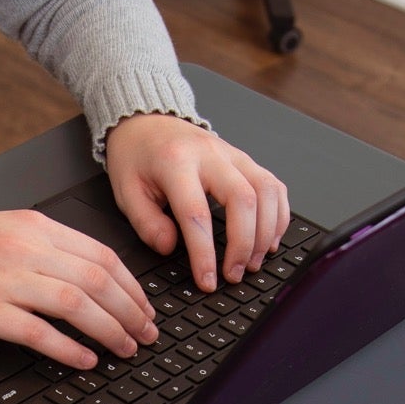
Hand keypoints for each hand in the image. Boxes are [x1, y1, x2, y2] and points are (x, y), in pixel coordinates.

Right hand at [0, 210, 157, 369]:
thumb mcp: (3, 229)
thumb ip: (46, 247)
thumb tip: (91, 278)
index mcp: (34, 226)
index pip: (102, 256)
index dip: (133, 287)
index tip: (146, 308)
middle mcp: (25, 248)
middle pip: (99, 281)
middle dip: (132, 313)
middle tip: (146, 335)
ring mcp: (6, 279)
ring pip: (78, 305)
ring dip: (110, 331)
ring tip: (124, 350)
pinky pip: (40, 332)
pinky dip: (70, 349)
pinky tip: (85, 360)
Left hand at [105, 113, 290, 291]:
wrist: (148, 123)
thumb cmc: (138, 157)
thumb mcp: (126, 191)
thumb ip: (146, 223)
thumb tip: (170, 248)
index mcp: (175, 163)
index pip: (196, 214)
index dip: (204, 253)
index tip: (207, 280)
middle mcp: (210, 155)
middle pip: (242, 199)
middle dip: (243, 244)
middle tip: (235, 274)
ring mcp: (233, 155)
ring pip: (266, 191)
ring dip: (265, 232)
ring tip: (253, 262)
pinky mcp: (246, 160)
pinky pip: (274, 186)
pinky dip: (278, 215)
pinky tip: (269, 240)